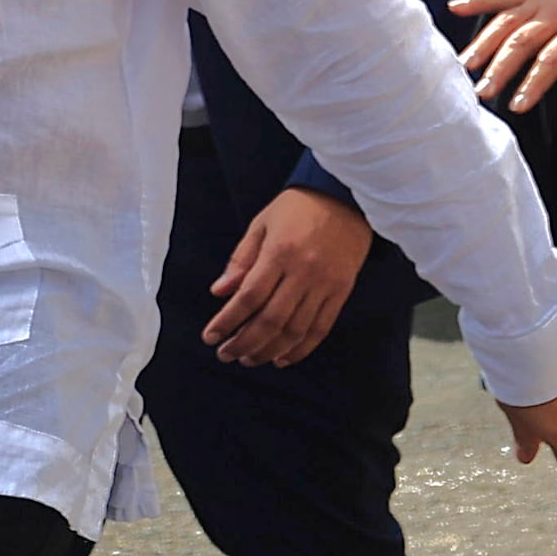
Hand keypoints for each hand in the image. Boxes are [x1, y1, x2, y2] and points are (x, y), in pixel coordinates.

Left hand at [200, 187, 375, 365]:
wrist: (346, 196)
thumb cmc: (299, 207)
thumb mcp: (262, 223)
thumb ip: (241, 259)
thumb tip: (219, 292)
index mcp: (280, 252)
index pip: (249, 297)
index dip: (227, 321)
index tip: (211, 337)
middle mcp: (304, 271)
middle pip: (270, 320)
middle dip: (244, 343)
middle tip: (226, 354)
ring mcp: (325, 284)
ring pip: (294, 330)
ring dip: (268, 351)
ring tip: (249, 359)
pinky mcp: (341, 292)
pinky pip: (320, 329)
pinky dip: (300, 349)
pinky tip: (281, 358)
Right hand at [452, 0, 556, 133]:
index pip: (553, 58)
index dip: (533, 82)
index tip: (516, 107)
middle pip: (523, 39)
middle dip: (500, 67)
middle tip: (481, 94)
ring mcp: (541, 2)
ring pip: (506, 21)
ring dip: (482, 43)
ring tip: (464, 69)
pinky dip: (477, 1)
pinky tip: (453, 7)